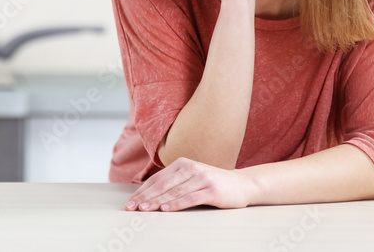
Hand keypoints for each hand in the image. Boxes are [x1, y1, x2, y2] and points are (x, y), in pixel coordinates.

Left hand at [124, 157, 255, 211]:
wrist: (242, 184)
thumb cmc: (213, 183)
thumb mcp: (192, 177)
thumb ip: (174, 182)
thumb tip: (149, 193)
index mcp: (182, 164)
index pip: (157, 178)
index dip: (142, 190)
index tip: (131, 201)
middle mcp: (190, 168)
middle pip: (162, 184)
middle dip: (145, 197)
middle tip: (132, 207)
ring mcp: (201, 178)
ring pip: (174, 191)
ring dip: (157, 201)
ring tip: (144, 209)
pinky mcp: (211, 189)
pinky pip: (190, 197)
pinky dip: (176, 204)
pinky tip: (166, 209)